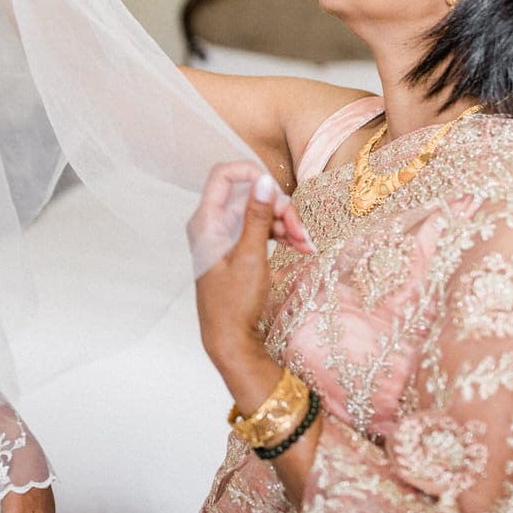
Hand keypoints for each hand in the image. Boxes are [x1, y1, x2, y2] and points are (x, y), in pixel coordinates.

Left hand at [194, 164, 294, 372]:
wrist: (230, 339)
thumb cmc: (235, 302)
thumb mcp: (252, 257)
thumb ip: (258, 217)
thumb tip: (265, 180)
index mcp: (206, 221)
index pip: (223, 175)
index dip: (252, 173)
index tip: (278, 190)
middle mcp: (211, 223)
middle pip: (248, 195)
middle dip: (279, 208)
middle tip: (302, 231)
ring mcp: (224, 236)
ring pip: (258, 212)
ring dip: (285, 223)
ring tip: (307, 245)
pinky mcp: (236, 248)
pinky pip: (260, 229)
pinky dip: (281, 235)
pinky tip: (301, 247)